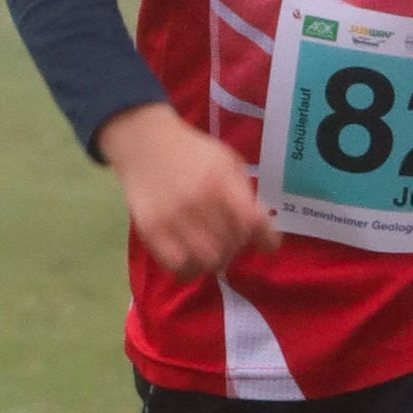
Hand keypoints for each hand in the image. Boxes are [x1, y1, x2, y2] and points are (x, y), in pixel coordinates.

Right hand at [96, 99, 275, 273]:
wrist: (144, 143)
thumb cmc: (192, 153)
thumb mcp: (226, 161)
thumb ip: (244, 192)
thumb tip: (260, 228)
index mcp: (220, 180)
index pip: (252, 220)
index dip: (266, 238)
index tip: (268, 244)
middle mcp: (197, 201)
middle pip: (231, 245)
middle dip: (236, 246)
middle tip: (230, 241)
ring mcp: (172, 218)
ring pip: (207, 262)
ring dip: (215, 261)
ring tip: (211, 252)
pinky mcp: (151, 231)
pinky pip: (177, 266)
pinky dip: (189, 269)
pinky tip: (190, 260)